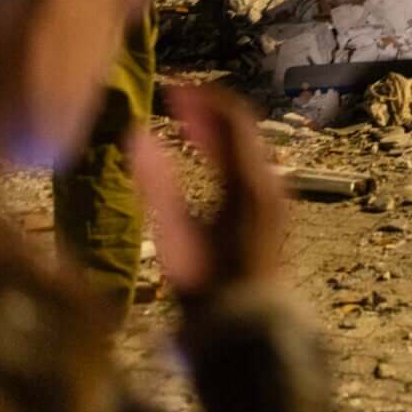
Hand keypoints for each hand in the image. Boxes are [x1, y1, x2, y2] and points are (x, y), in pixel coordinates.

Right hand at [129, 86, 287, 298]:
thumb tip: (136, 133)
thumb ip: (156, 182)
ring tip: (183, 117)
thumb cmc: (206, 284)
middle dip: (208, 107)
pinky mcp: (271, 208)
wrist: (246, 325)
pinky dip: (226, 148)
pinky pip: (251, 162)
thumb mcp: (175, 234)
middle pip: (242, 127)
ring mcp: (275, 195)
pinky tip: (202, 151)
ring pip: (247, 143)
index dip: (201, 96)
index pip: (232, 117)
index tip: (170, 85)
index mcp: (248, 182)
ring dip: (216, 127)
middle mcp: (270, 181)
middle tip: (174, 96)